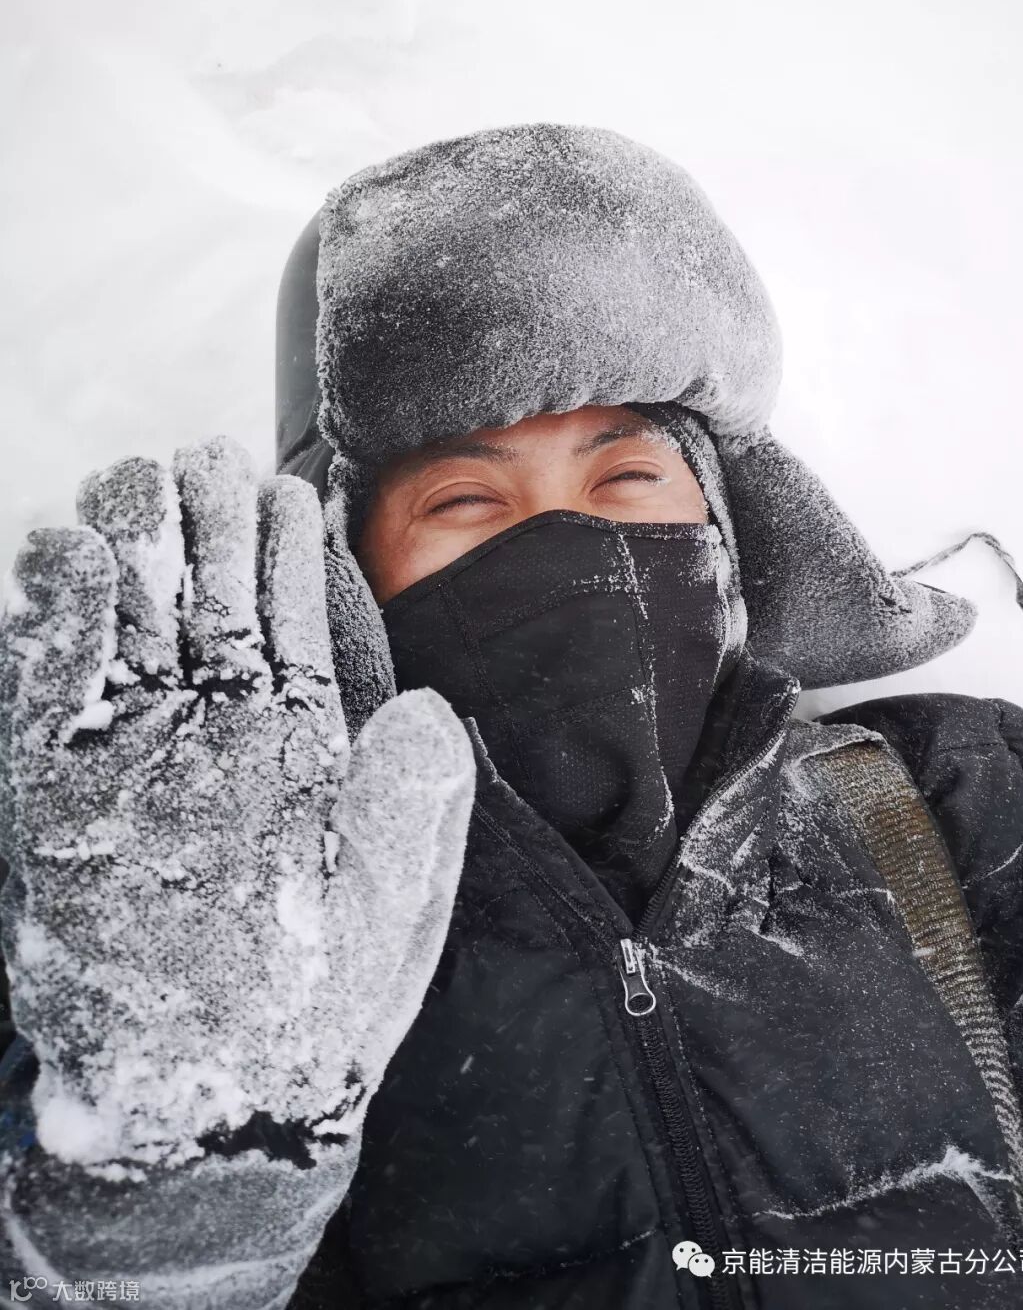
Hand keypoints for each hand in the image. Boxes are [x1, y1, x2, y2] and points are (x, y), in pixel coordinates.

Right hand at [0, 437, 473, 1173]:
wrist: (211, 1104)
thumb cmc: (313, 1017)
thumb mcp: (390, 914)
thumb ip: (414, 810)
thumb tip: (432, 708)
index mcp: (297, 760)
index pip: (288, 635)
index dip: (284, 560)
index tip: (282, 487)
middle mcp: (214, 750)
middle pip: (205, 615)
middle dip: (203, 534)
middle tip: (196, 454)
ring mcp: (136, 770)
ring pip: (131, 640)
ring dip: (129, 558)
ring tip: (130, 482)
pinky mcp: (61, 803)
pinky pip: (53, 702)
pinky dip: (53, 631)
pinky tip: (59, 558)